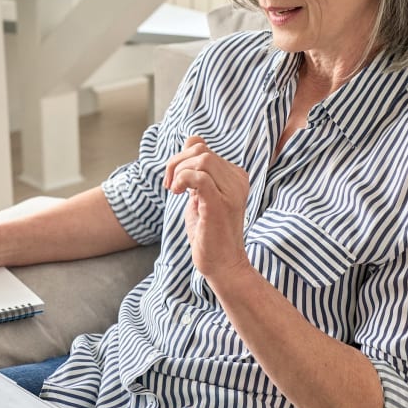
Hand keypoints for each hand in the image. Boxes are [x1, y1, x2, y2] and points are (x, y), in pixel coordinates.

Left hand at [163, 136, 250, 280]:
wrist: (222, 264)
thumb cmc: (209, 233)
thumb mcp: (202, 196)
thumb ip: (198, 172)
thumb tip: (190, 142)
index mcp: (236, 176)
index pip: (203, 148)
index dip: (182, 158)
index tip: (175, 180)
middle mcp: (238, 180)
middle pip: (200, 150)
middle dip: (176, 163)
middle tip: (170, 186)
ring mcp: (231, 191)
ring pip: (201, 159)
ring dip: (178, 171)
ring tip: (174, 190)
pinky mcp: (220, 204)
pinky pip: (199, 176)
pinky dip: (182, 179)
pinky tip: (177, 192)